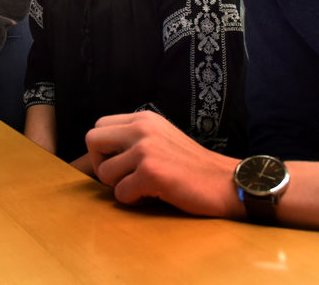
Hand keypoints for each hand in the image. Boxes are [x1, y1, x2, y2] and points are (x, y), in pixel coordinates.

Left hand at [85, 111, 239, 216]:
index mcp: (144, 118)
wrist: (226, 182)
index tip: (122, 164)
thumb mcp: (162, 139)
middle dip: (102, 165)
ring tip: (145, 188)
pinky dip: (135, 201)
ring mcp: (146, 149)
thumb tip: (96, 156)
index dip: (103, 150)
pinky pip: (120, 194)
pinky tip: (155, 196)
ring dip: (121, 187)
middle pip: (92, 141)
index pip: (99, 126)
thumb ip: (134, 140)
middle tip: (124, 178)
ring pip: (105, 173)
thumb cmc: (193, 167)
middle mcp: (142, 128)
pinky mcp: (151, 172)